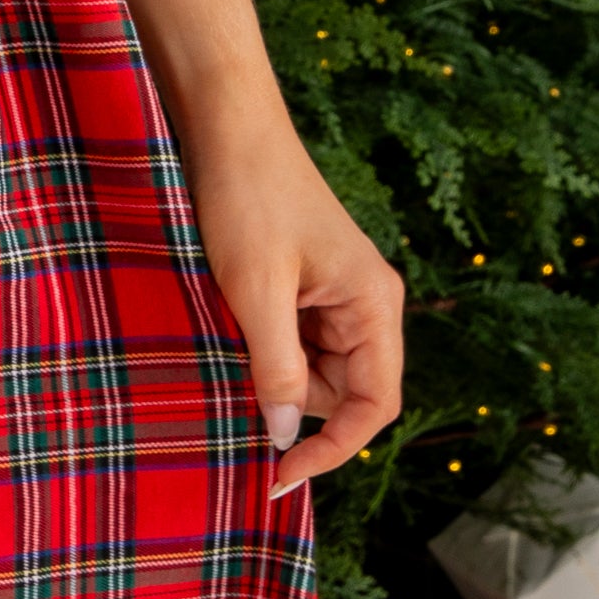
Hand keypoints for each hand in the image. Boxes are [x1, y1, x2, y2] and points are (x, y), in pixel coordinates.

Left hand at [185, 110, 403, 495]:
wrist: (225, 125)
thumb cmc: (246, 196)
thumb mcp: (254, 289)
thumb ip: (275, 367)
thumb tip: (284, 436)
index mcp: (374, 304)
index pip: (375, 406)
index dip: (332, 450)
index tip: (277, 474)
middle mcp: (365, 304)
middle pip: (340, 394)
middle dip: (289, 404)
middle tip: (228, 388)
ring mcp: (334, 296)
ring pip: (309, 372)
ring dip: (267, 373)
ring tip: (223, 336)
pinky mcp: (302, 288)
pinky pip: (289, 342)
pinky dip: (257, 348)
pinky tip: (223, 325)